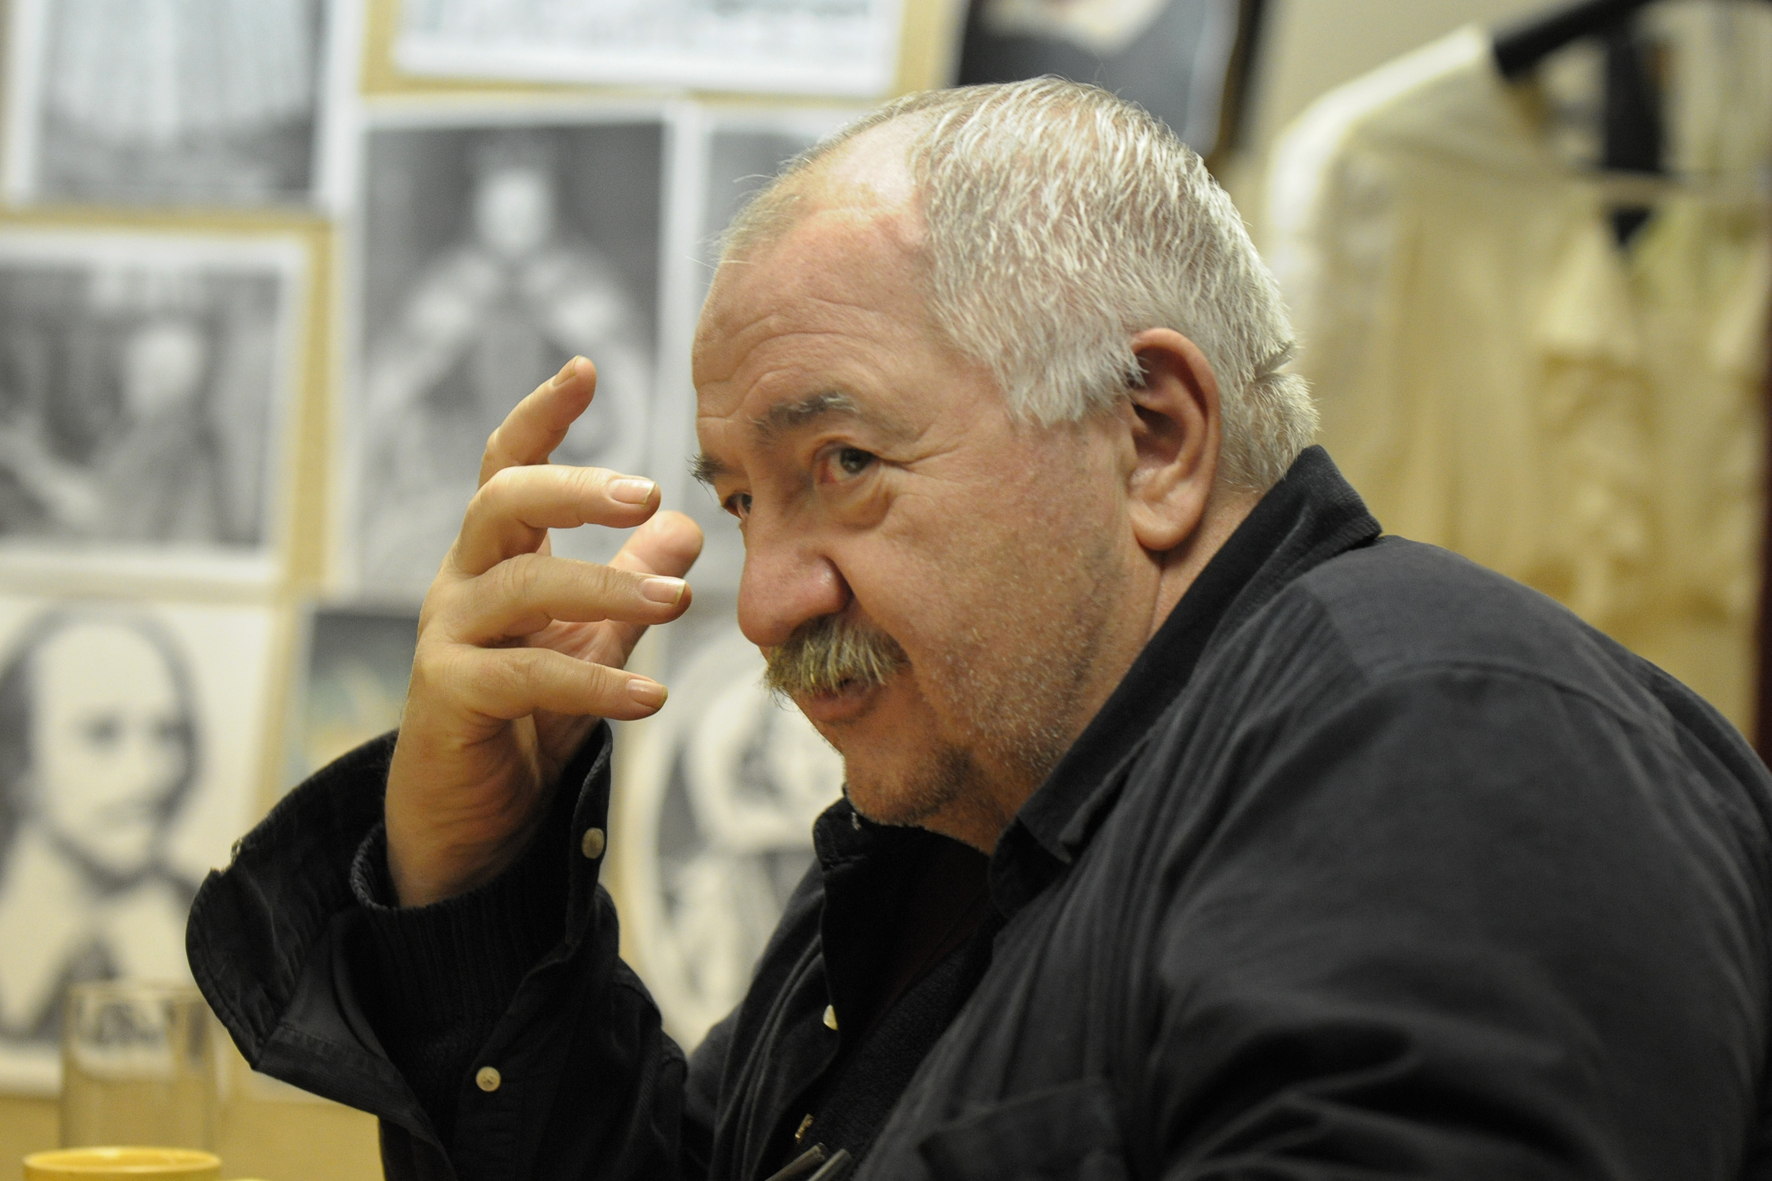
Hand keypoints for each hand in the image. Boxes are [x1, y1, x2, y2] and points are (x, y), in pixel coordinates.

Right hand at [385, 358, 702, 905]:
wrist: (475, 816)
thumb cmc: (528, 713)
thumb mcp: (592, 639)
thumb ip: (632, 581)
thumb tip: (685, 526)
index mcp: (498, 554)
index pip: (510, 466)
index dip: (542, 415)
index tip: (585, 368)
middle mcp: (463, 581)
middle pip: (503, 501)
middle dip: (575, 487)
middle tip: (650, 491)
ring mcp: (448, 637)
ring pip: (520, 586)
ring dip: (606, 590)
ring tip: (677, 607)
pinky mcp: (450, 698)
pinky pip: (526, 677)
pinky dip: (595, 684)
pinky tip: (652, 697)